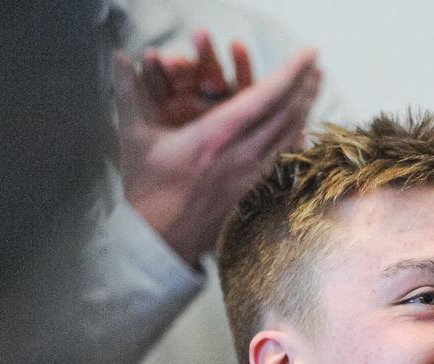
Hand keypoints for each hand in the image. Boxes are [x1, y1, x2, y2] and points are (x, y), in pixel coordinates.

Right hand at [113, 46, 320, 264]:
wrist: (159, 239)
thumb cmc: (146, 188)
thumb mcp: (134, 136)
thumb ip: (128, 91)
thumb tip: (117, 58)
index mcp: (215, 137)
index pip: (263, 98)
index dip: (290, 73)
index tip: (308, 54)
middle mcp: (241, 156)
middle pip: (287, 115)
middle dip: (305, 86)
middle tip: (317, 64)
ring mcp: (252, 176)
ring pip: (291, 136)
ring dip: (306, 108)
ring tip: (316, 87)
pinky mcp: (255, 192)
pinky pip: (284, 160)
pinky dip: (297, 138)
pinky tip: (304, 128)